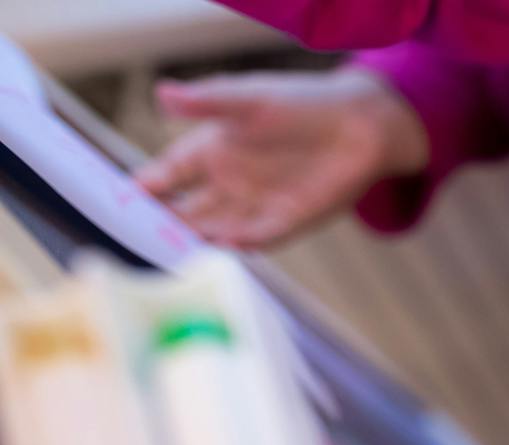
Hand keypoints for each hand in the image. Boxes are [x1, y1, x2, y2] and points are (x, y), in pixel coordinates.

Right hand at [136, 67, 428, 249]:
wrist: (356, 127)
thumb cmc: (298, 105)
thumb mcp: (248, 100)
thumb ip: (208, 103)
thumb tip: (164, 93)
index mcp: (207, 153)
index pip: (163, 178)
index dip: (140, 191)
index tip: (115, 203)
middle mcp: (225, 186)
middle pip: (182, 214)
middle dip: (160, 227)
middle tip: (135, 238)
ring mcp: (255, 207)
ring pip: (214, 232)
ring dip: (195, 242)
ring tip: (170, 252)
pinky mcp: (287, 222)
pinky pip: (259, 238)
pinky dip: (242, 243)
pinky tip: (224, 244)